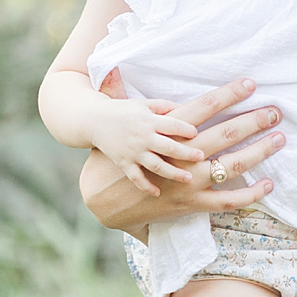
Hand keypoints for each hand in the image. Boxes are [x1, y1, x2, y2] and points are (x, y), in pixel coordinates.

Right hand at [81, 79, 286, 232]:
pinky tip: (265, 186)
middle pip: (222, 134)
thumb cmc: (121, 147)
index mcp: (166, 128)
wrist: (99, 189)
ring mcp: (183, 179)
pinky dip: (243, 196)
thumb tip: (180, 95)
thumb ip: (162, 105)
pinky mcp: (185, 201)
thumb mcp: (136, 116)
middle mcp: (177, 153)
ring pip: (225, 167)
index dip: (227, 94)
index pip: (203, 107)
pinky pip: (218, 201)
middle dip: (250, 121)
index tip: (249, 84)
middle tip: (274, 112)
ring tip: (275, 144)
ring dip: (253, 155)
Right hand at [90, 95, 206, 192]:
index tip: (197, 133)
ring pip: (155, 165)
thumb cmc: (125, 110)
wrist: (96, 121)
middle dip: (184, 153)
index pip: (171, 124)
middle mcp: (143, 137)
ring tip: (188, 179)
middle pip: (167, 146)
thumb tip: (190, 107)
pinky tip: (157, 193)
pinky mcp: (124, 163)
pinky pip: (136, 177)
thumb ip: (166, 106)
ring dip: (172, 172)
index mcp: (149, 120)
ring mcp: (133, 152)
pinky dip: (146, 186)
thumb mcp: (145, 104)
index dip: (184, 129)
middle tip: (200, 157)